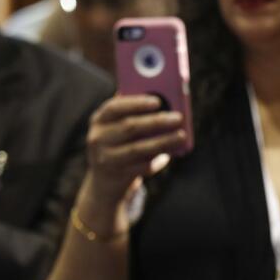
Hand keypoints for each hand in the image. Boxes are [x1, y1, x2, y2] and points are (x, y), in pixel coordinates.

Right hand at [82, 94, 184, 209]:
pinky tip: (169, 155)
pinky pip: (142, 166)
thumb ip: (135, 114)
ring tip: (181, 136)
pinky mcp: (118, 174)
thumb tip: (166, 103)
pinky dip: (157, 160)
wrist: (104, 178)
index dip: (136, 103)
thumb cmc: (119, 142)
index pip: (115, 107)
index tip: (158, 101)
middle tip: (178, 118)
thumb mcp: (118, 126)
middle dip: (156, 121)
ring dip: (162, 141)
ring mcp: (107, 158)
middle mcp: (98, 138)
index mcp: (99, 119)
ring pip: (138, 148)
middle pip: (130, 127)